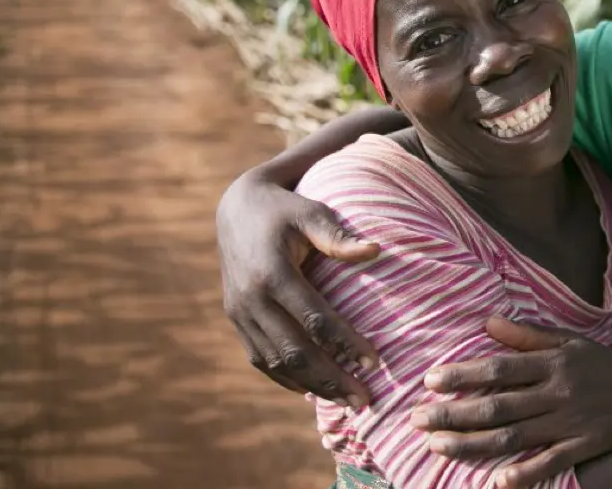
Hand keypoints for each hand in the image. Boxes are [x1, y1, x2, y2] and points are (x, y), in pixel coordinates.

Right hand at [217, 169, 380, 404]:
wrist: (236, 207)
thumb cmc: (285, 209)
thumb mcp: (311, 213)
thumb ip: (338, 235)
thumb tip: (375, 250)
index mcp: (272, 273)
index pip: (314, 319)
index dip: (345, 343)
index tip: (375, 362)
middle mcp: (251, 299)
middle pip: (294, 351)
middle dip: (331, 379)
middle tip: (365, 401)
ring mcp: (239, 312)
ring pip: (276, 362)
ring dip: (312, 386)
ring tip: (346, 403)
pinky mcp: (235, 319)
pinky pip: (259, 358)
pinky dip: (286, 379)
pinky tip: (313, 390)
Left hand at [411, 317, 611, 487]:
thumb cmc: (604, 365)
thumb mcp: (570, 341)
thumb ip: (527, 336)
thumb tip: (487, 322)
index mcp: (552, 363)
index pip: (499, 369)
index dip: (463, 375)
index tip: (431, 381)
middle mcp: (557, 393)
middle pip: (497, 406)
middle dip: (454, 413)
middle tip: (417, 420)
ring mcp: (569, 423)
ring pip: (513, 437)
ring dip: (472, 444)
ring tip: (438, 446)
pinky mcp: (583, 448)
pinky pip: (550, 463)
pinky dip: (524, 473)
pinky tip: (495, 482)